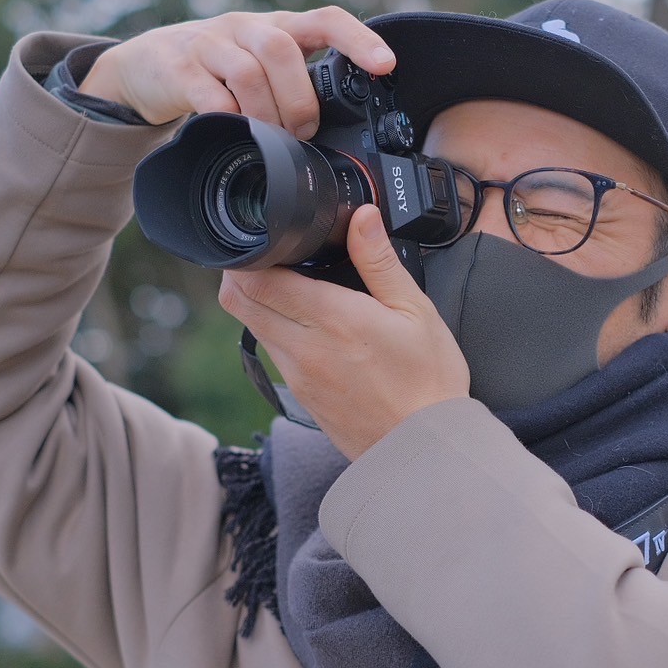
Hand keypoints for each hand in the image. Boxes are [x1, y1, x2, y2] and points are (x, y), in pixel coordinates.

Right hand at [79, 7, 395, 137]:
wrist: (149, 68)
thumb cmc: (221, 74)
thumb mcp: (265, 72)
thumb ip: (299, 89)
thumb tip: (344, 133)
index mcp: (278, 30)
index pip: (325, 20)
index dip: (358, 40)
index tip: (385, 65)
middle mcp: (246, 29)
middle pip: (282, 49)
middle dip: (299, 100)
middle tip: (303, 133)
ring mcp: (210, 45)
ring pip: (248, 72)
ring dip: (267, 114)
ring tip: (272, 139)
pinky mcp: (178, 69)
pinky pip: (210, 96)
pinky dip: (229, 120)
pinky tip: (236, 132)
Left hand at [217, 206, 470, 459]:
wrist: (422, 450)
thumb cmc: (428, 381)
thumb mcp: (416, 312)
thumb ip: (379, 262)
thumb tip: (361, 217)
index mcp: (331, 318)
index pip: (257, 279)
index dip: (249, 254)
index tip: (264, 240)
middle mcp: (303, 347)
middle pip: (239, 301)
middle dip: (242, 274)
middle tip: (267, 257)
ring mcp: (298, 375)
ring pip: (253, 327)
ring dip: (260, 303)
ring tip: (292, 289)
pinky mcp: (302, 396)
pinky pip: (274, 354)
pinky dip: (278, 333)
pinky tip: (310, 328)